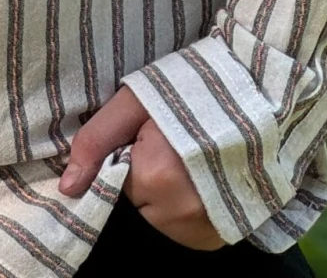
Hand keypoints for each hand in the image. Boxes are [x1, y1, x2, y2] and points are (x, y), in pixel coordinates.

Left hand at [58, 84, 222, 249]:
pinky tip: (202, 180)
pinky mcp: (220, 237)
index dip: (129, 155)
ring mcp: (204, 228)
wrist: (259, 95)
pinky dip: (187, 210)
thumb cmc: (193, 89)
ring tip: (190, 159)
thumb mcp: (138, 99)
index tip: (151, 134)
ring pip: (161, 218)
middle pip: (139, 203)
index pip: (117, 179)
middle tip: (173, 142)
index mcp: (156, 175)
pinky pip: (185, 230)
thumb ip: (97, 139)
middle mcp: (180, 212)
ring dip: (166, 196)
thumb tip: (67, 188)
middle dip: (147, 176)